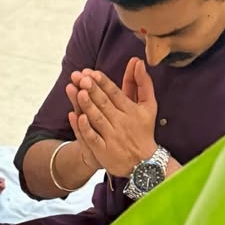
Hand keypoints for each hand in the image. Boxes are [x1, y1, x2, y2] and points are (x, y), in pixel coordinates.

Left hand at [66, 59, 158, 177]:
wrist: (144, 163)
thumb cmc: (143, 129)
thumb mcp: (148, 105)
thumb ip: (142, 83)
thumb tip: (138, 61)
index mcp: (131, 110)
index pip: (115, 93)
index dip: (103, 83)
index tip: (91, 72)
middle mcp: (122, 122)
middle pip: (104, 104)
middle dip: (92, 89)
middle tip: (80, 77)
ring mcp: (112, 137)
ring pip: (98, 119)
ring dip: (88, 105)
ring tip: (78, 91)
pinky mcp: (104, 151)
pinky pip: (93, 139)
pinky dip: (86, 128)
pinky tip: (77, 117)